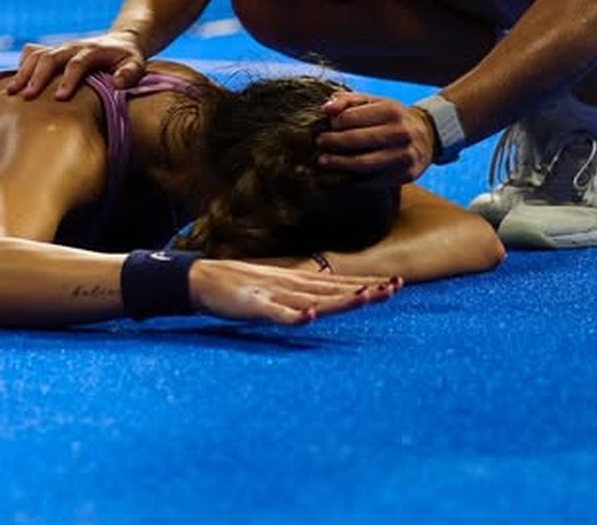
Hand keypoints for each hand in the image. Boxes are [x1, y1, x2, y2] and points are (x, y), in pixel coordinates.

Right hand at [7, 32, 147, 99]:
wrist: (120, 41)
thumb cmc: (127, 58)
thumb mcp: (136, 64)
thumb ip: (130, 73)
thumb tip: (118, 84)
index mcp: (91, 50)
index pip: (77, 63)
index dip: (68, 80)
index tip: (59, 98)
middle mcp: (71, 46)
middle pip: (49, 58)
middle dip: (37, 76)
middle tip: (26, 97)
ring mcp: (59, 48)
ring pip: (36, 55)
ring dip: (23, 72)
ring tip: (10, 92)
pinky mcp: (52, 51)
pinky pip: (32, 53)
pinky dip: (21, 64)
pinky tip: (13, 82)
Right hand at [189, 258, 400, 325]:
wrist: (202, 279)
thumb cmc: (240, 287)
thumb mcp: (276, 290)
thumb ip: (299, 296)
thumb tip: (323, 302)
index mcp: (298, 282)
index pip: (339, 282)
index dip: (366, 283)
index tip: (395, 283)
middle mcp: (292, 285)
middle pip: (334, 289)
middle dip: (364, 289)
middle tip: (394, 288)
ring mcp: (275, 294)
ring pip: (313, 299)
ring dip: (339, 300)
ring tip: (365, 298)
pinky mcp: (255, 305)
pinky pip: (277, 313)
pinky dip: (293, 316)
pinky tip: (310, 317)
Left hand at [315, 92, 435, 183]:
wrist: (428, 136)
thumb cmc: (392, 117)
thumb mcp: (374, 102)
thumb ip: (348, 101)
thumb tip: (325, 109)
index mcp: (391, 110)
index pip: (351, 117)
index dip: (334, 123)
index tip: (327, 126)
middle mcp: (400, 132)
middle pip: (355, 140)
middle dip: (332, 142)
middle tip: (319, 143)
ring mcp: (404, 156)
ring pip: (363, 163)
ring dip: (338, 163)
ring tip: (323, 161)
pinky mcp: (406, 175)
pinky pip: (373, 180)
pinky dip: (354, 178)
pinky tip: (342, 174)